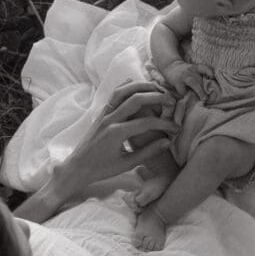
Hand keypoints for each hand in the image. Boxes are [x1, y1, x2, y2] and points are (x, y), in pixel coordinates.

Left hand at [59, 81, 177, 188]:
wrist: (77, 167)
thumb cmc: (101, 169)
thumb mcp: (126, 164)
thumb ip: (147, 152)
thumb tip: (167, 142)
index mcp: (116, 133)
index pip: (147, 123)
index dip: (165, 124)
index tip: (176, 128)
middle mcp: (110, 119)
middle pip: (136, 99)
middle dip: (156, 97)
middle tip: (172, 100)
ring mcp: (104, 113)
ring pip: (123, 90)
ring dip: (141, 86)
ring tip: (158, 88)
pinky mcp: (101, 112)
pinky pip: (114, 93)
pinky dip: (127, 86)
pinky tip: (138, 86)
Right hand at [163, 60, 214, 100]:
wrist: (170, 66)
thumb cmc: (184, 70)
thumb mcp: (192, 69)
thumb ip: (198, 75)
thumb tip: (207, 88)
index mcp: (195, 67)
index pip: (204, 68)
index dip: (210, 72)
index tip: (213, 77)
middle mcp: (190, 70)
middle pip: (200, 80)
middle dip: (205, 89)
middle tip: (209, 97)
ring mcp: (184, 76)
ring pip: (194, 83)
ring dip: (200, 92)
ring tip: (204, 99)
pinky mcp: (177, 82)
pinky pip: (183, 90)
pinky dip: (185, 93)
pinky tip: (185, 93)